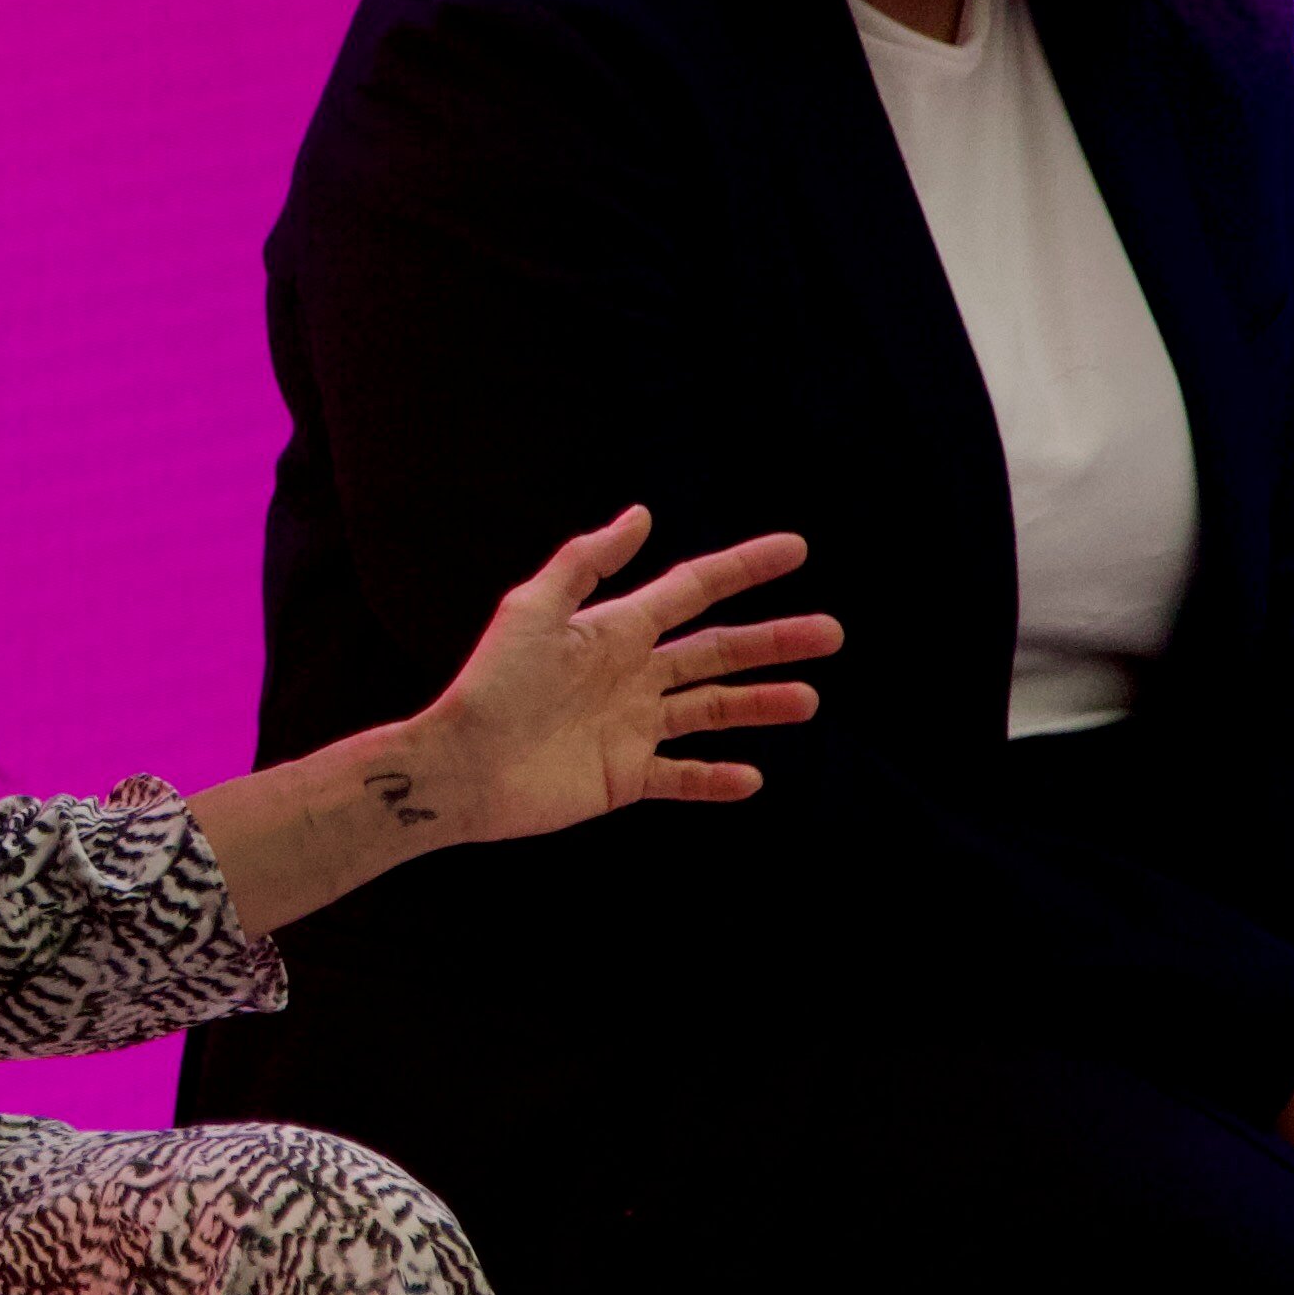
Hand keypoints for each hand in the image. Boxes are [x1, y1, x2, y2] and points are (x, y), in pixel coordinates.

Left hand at [388, 508, 838, 850]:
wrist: (461, 766)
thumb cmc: (490, 685)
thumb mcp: (532, 610)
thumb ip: (587, 563)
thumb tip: (641, 515)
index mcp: (615, 630)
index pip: (692, 590)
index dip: (742, 568)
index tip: (795, 548)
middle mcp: (632, 674)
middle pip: (717, 651)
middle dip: (774, 641)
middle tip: (832, 632)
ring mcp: (632, 726)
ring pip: (712, 710)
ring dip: (760, 704)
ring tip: (808, 699)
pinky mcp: (625, 776)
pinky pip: (682, 777)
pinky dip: (717, 779)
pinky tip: (752, 777)